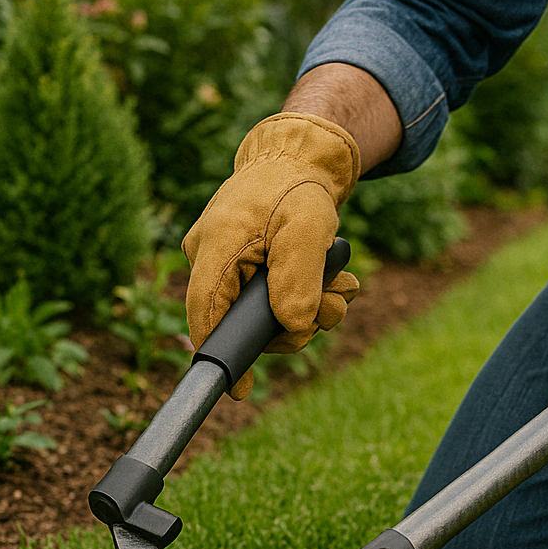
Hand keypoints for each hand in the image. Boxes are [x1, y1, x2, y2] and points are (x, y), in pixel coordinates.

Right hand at [183, 112, 362, 398]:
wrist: (300, 158)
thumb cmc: (298, 187)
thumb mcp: (306, 230)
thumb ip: (298, 279)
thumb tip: (292, 325)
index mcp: (216, 248)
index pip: (206, 312)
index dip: (219, 354)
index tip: (240, 390)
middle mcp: (213, 259)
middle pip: (244, 322)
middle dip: (296, 324)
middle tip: (332, 308)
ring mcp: (229, 264)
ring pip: (265, 314)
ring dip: (310, 310)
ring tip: (341, 289)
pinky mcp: (248, 267)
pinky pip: (272, 298)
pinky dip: (306, 296)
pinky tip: (335, 283)